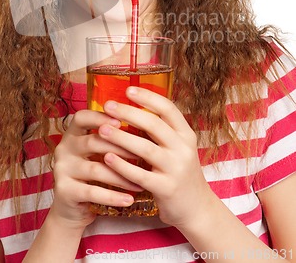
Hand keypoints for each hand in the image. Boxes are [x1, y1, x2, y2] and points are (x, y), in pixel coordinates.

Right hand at [51, 109, 142, 230]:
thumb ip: (110, 138)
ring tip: (140, 182)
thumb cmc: (91, 175)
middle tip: (143, 154)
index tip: (121, 122)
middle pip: (92, 142)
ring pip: (96, 169)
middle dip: (120, 148)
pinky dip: (113, 197)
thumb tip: (143, 123)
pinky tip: (129, 200)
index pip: (81, 117)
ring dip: (121, 176)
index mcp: (72, 134)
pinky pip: (93, 192)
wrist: (71, 209)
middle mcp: (64, 149)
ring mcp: (62, 170)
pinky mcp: (64, 191)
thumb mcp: (96, 153)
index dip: (100, 117)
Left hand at [99, 87, 212, 228]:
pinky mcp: (166, 188)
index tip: (128, 89)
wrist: (197, 208)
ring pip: (145, 148)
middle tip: (108, 106)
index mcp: (186, 134)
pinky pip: (140, 174)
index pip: (168, 108)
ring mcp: (176, 169)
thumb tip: (133, 108)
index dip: (147, 97)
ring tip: (102, 129)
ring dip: (121, 137)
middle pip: (154, 124)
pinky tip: (107, 158)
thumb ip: (162, 131)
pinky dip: (122, 165)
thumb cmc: (180, 172)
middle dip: (128, 112)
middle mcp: (183, 148)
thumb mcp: (178, 148)